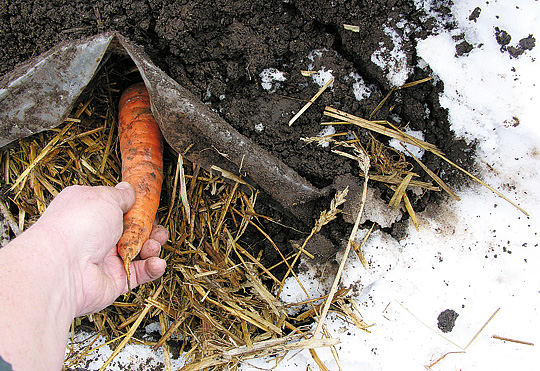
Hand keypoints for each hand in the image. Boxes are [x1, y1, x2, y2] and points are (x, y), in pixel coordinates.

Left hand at [32, 182, 167, 315]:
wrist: (63, 267)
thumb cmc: (78, 225)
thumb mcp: (104, 197)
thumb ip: (121, 195)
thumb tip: (128, 190)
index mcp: (91, 212)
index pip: (118, 208)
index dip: (136, 208)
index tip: (149, 206)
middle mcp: (96, 235)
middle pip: (133, 231)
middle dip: (150, 230)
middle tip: (156, 229)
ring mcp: (105, 259)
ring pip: (139, 252)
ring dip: (152, 247)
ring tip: (152, 245)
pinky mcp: (115, 280)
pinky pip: (140, 273)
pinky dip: (152, 268)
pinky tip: (157, 263)